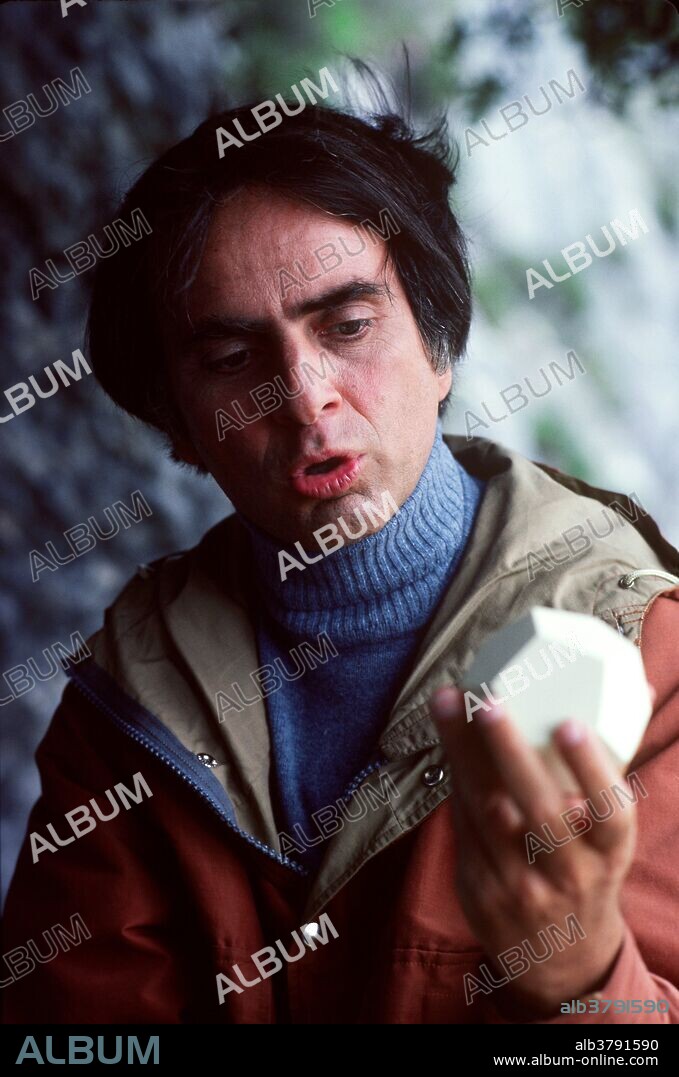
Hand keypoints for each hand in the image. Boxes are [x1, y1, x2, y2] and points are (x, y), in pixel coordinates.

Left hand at [430, 687, 637, 1017]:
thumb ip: (600, 777)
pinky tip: (446, 738)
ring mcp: (520, 887)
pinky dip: (453, 778)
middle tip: (489, 702)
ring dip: (463, 753)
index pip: (610, 812)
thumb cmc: (585, 870)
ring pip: (487, 813)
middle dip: (511, 752)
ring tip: (449, 703)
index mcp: (609, 854)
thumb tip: (619, 692)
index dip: (591, 768)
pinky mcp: (479, 889)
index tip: (569, 724)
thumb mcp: (606, 838)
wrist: (560, 957)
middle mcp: (568, 874)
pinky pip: (463, 824)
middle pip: (540, 810)